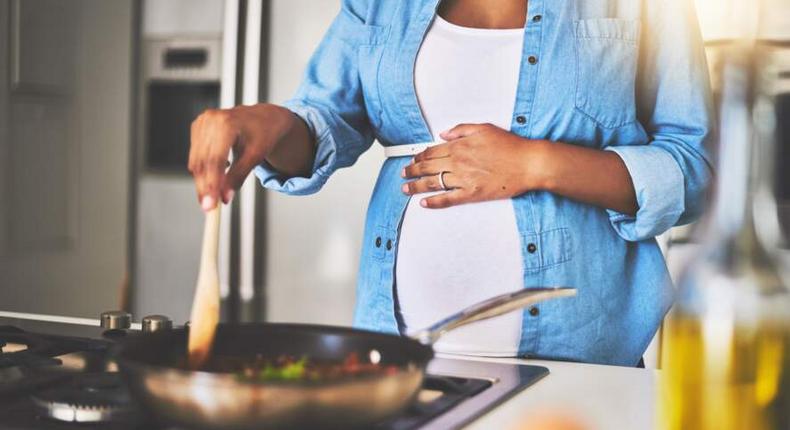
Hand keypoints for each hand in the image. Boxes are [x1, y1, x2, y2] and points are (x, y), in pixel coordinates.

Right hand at [189, 103, 296, 210]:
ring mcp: (201, 122)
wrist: (264, 117)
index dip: (211, 183)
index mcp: (228, 123)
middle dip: (205, 187)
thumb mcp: (255, 156)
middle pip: (202, 161)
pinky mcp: (197, 127)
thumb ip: (238, 176)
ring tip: (213, 196)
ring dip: (202, 181)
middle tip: (209, 208)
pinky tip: (217, 173)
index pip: (215, 159)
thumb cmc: (263, 134)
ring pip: (196, 160)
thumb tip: (225, 197)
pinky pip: (195, 155)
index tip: (211, 204)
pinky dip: (202, 170)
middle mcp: (211, 119)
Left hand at [401, 123, 548, 208]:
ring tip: (406, 188)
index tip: (412, 159)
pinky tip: (424, 203)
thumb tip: (444, 134)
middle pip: (427, 167)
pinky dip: (433, 202)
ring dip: (416, 186)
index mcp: (460, 146)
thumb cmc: (510, 147)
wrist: (528, 163)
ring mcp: (463, 180)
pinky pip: (447, 199)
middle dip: (412, 171)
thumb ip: (461, 130)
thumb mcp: (484, 128)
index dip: (419, 156)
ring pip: (432, 183)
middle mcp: (458, 163)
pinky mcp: (472, 194)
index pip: (431, 151)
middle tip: (404, 174)